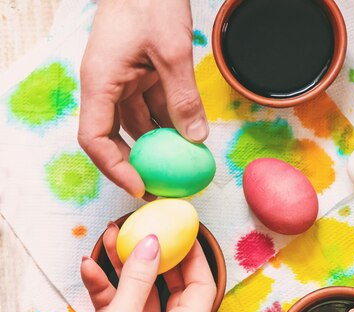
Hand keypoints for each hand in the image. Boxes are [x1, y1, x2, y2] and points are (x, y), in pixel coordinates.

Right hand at [43, 224, 215, 311]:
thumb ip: (138, 277)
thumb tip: (152, 243)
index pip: (202, 288)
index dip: (196, 260)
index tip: (187, 235)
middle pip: (172, 287)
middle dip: (157, 258)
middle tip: (149, 233)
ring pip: (141, 292)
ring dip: (126, 267)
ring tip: (111, 239)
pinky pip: (120, 304)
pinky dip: (106, 287)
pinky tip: (89, 267)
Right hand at [78, 0, 208, 197]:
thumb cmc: (150, 3)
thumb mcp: (173, 52)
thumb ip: (183, 97)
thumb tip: (195, 139)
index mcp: (100, 82)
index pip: (95, 138)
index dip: (114, 168)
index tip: (140, 186)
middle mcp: (107, 86)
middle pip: (114, 137)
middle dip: (136, 165)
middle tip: (162, 189)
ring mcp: (123, 82)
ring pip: (137, 125)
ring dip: (157, 146)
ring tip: (182, 168)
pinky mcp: (140, 76)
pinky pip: (152, 108)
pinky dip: (168, 124)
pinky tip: (188, 138)